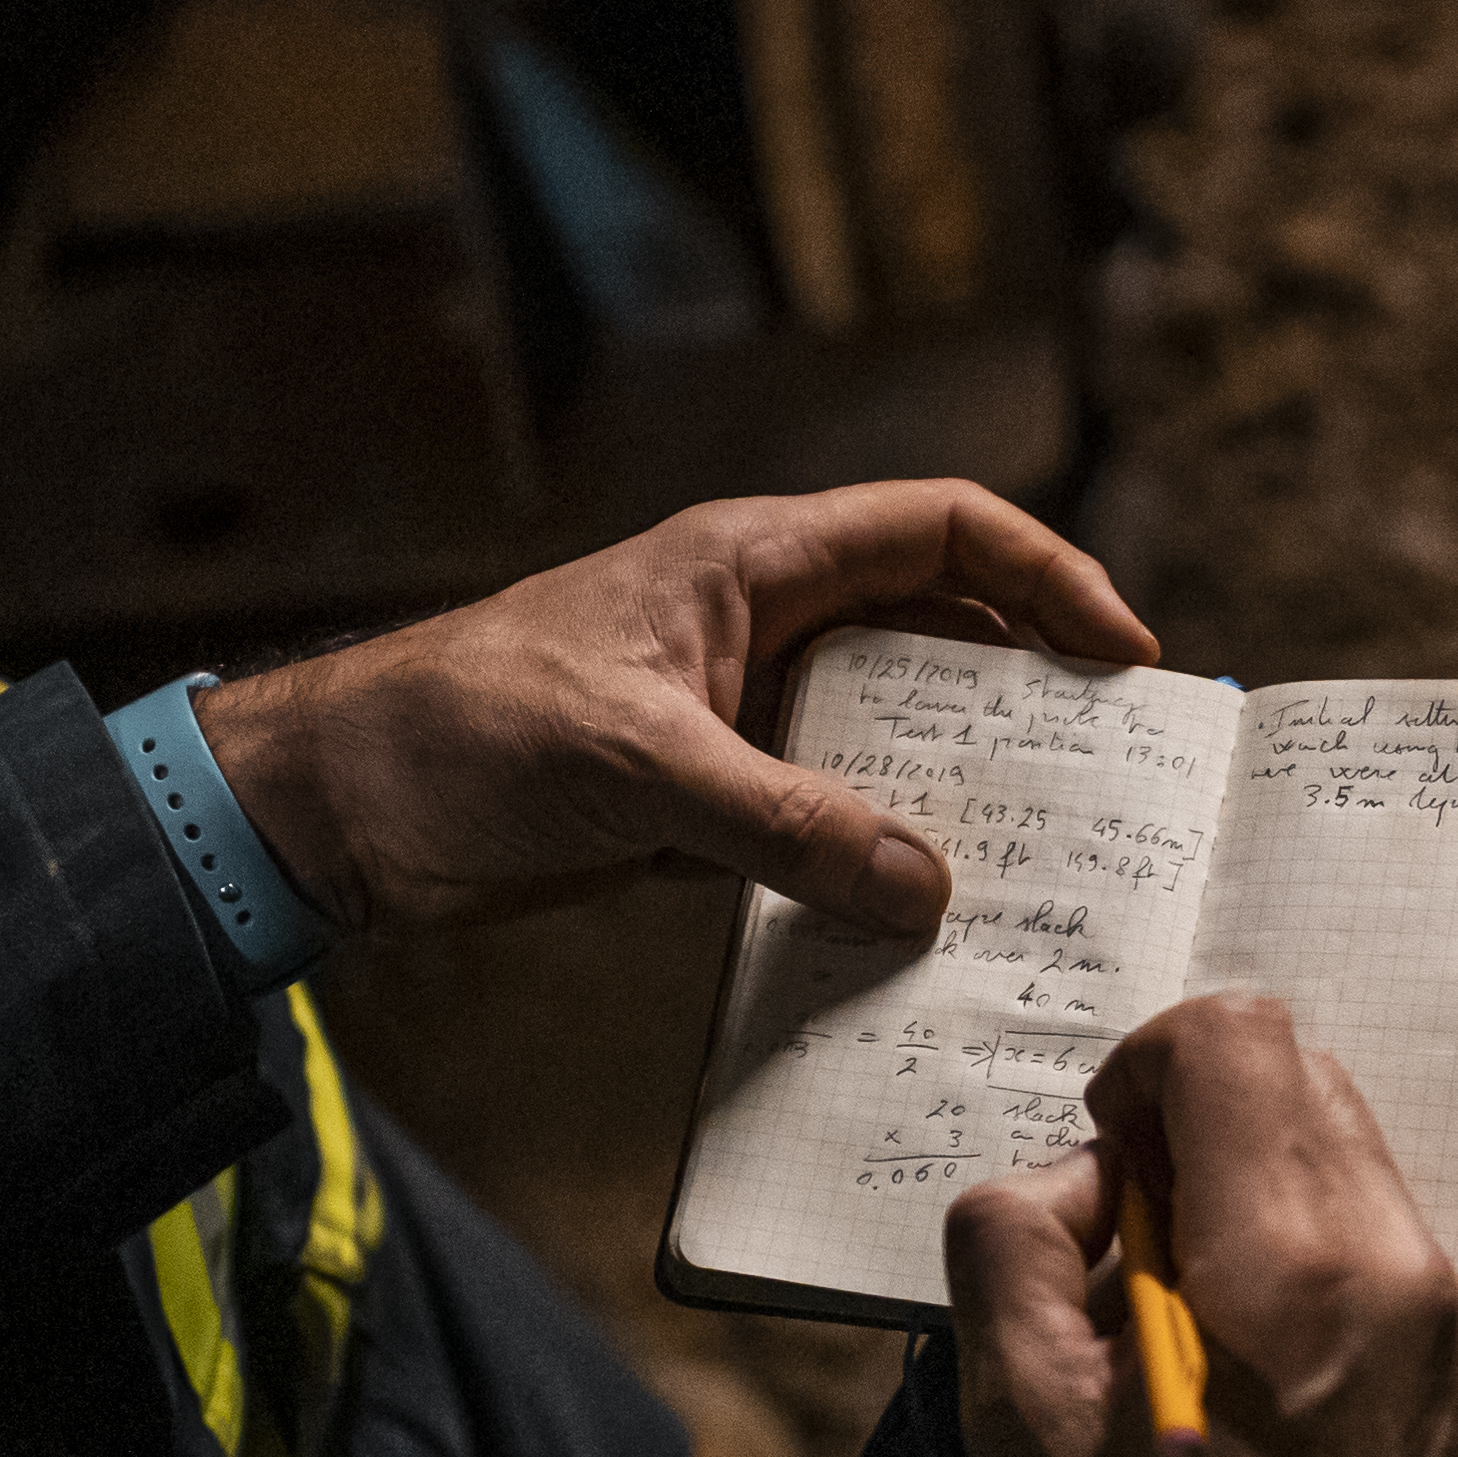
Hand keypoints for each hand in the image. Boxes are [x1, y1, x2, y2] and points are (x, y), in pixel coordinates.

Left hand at [195, 481, 1151, 942]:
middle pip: (941, 635)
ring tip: (1048, 864)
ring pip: (891, 737)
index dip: (1051, 576)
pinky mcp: (704, 804)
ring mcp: (737, 717)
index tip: (1125, 657)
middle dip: (1031, 697)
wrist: (332, 812)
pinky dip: (881, 866)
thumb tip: (930, 889)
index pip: (944, 529)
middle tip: (1117, 778)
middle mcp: (761, 626)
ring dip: (961, 795)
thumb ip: (788, 825)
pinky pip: (828, 824)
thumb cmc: (460, 738)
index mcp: (753, 562)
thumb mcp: (637, 772)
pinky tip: (929, 926)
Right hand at [946, 996, 1457, 1456]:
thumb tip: (1075, 1181)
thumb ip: (1012, 1244)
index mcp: (1290, 1257)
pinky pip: (1405, 1260)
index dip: (1143, 1074)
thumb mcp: (1021, 1420)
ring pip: (1360, 1168)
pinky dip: (1331, 1275)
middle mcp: (1406, 1266)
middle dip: (1205, 1131)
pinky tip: (1279, 1393)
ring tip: (1209, 1337)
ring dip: (1268, 1203)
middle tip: (1142, 1258)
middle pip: (1306, 1080)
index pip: (1234, 1037)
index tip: (1109, 1174)